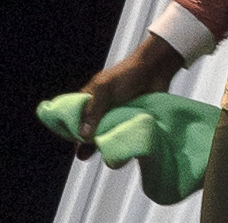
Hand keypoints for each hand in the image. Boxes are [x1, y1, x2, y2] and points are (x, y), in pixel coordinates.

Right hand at [75, 33, 183, 158]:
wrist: (155, 70)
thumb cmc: (128, 74)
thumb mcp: (105, 88)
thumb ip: (93, 110)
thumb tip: (82, 135)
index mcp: (91, 99)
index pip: (76, 119)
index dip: (73, 133)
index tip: (75, 146)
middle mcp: (102, 111)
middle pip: (90, 133)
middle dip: (88, 145)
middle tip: (86, 156)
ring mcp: (116, 118)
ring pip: (107, 138)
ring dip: (106, 147)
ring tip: (106, 155)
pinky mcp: (130, 124)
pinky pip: (123, 138)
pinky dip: (122, 146)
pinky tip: (122, 153)